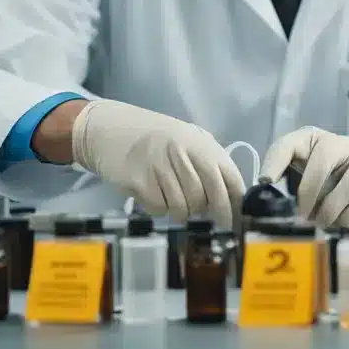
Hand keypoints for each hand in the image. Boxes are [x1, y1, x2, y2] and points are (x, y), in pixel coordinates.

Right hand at [70, 100, 244, 227]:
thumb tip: (231, 200)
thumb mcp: (188, 142)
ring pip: (184, 207)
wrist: (111, 130)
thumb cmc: (156, 140)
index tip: (237, 218)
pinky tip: (153, 194)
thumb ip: (208, 164)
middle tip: (211, 218)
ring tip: (174, 200)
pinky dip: (159, 208)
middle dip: (214, 213)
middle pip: (208, 196)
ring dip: (182, 212)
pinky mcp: (139, 181)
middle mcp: (182, 152)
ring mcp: (160, 166)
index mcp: (200, 143)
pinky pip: (160, 208)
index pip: (229, 177)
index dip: (236, 202)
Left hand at [260, 126, 348, 227]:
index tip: (299, 211)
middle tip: (314, 226)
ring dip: (340, 225)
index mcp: (335, 143)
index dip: (309, 188)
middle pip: (348, 185)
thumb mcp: (293, 154)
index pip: (324, 159)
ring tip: (329, 229)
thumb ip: (276, 159)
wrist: (344, 175)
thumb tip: (264, 180)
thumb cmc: (312, 165)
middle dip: (325, 212)